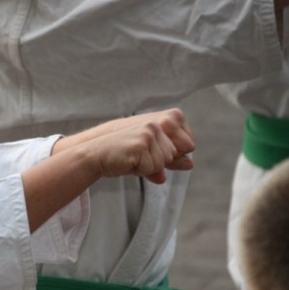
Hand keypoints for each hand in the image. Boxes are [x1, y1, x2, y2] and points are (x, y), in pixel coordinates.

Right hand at [63, 108, 194, 182]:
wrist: (97, 155)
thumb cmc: (125, 155)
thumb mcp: (152, 157)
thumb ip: (172, 159)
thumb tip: (191, 165)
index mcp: (167, 119)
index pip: (189, 144)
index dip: (174, 154)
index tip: (154, 151)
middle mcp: (160, 123)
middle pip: (176, 155)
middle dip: (160, 162)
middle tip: (140, 157)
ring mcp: (150, 132)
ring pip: (165, 162)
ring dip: (149, 166)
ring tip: (133, 159)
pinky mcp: (141, 143)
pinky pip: (153, 167)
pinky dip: (141, 170)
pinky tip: (128, 162)